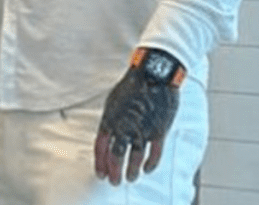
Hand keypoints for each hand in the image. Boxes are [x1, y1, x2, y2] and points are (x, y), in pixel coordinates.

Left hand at [93, 65, 179, 185]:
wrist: (154, 75)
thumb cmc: (132, 85)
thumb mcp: (112, 101)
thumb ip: (110, 120)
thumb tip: (108, 134)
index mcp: (110, 119)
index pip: (101, 147)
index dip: (100, 162)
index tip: (100, 174)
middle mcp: (124, 127)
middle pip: (116, 156)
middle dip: (114, 172)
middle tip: (114, 181)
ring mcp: (142, 130)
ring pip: (134, 158)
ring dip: (131, 171)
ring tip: (129, 179)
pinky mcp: (158, 131)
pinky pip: (154, 154)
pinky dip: (150, 164)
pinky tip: (146, 170)